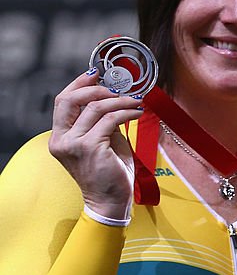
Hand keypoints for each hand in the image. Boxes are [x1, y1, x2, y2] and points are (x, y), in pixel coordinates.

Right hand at [48, 70, 144, 218]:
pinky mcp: (91, 147)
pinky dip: (127, 112)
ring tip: (136, 102)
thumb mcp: (102, 141)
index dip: (79, 84)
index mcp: (59, 137)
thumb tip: (113, 97)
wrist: (110, 200)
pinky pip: (111, 120)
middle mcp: (61, 140)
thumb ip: (101, 121)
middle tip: (118, 89)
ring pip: (96, 107)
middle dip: (96, 89)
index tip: (96, 74)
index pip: (62, 102)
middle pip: (69, 100)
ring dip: (120, 100)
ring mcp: (74, 144)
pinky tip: (138, 112)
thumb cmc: (109, 172)